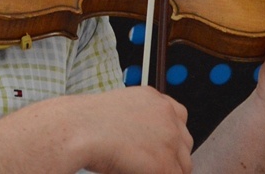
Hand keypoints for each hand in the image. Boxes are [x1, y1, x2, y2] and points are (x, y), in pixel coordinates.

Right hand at [73, 86, 192, 173]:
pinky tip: (137, 172)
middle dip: (171, 155)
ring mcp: (169, 139)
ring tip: (140, 169)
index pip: (179, 117)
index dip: (171, 135)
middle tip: (148, 163)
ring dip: (167, 169)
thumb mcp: (118, 109)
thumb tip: (143, 140)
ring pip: (183, 164)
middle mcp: (166, 115)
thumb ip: (139, 119)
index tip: (161, 145)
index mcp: (154, 98)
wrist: (80, 129)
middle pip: (184, 142)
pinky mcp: (165, 163)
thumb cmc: (86, 121)